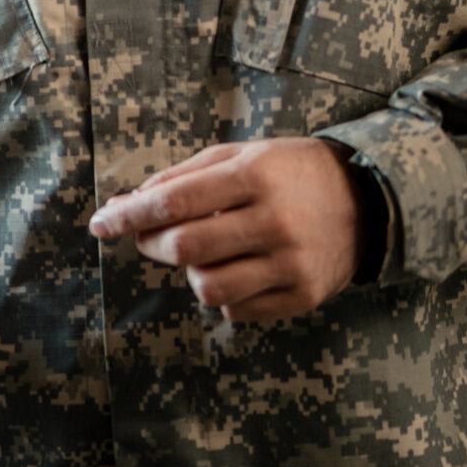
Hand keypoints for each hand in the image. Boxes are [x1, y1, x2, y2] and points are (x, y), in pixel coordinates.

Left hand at [87, 138, 359, 322]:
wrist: (367, 200)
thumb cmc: (288, 172)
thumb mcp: (240, 155)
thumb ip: (184, 175)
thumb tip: (129, 202)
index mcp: (254, 177)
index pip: (174, 201)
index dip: (129, 215)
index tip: (99, 225)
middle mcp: (274, 222)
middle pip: (186, 248)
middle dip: (152, 245)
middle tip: (149, 238)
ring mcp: (291, 264)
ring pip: (208, 288)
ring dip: (190, 274)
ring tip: (200, 256)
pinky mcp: (304, 296)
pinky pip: (238, 311)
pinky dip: (223, 295)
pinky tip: (234, 271)